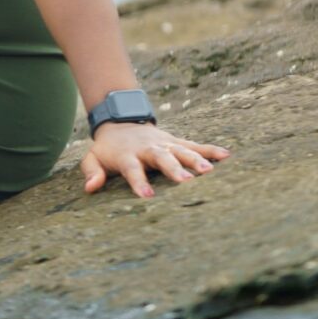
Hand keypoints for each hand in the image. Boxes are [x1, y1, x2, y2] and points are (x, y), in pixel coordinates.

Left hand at [82, 122, 228, 198]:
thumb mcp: (93, 158)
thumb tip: (90, 188)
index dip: (138, 182)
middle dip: (173, 169)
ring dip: (195, 159)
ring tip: (209, 171)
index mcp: (127, 155)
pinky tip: (227, 155)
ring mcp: (164, 144)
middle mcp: (148, 148)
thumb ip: (92, 172)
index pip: (132, 169)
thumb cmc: (108, 149)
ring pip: (181, 150)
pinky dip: (210, 149)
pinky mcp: (176, 141)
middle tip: (185, 182)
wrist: (120, 122)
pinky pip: (195, 145)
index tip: (147, 196)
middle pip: (161, 158)